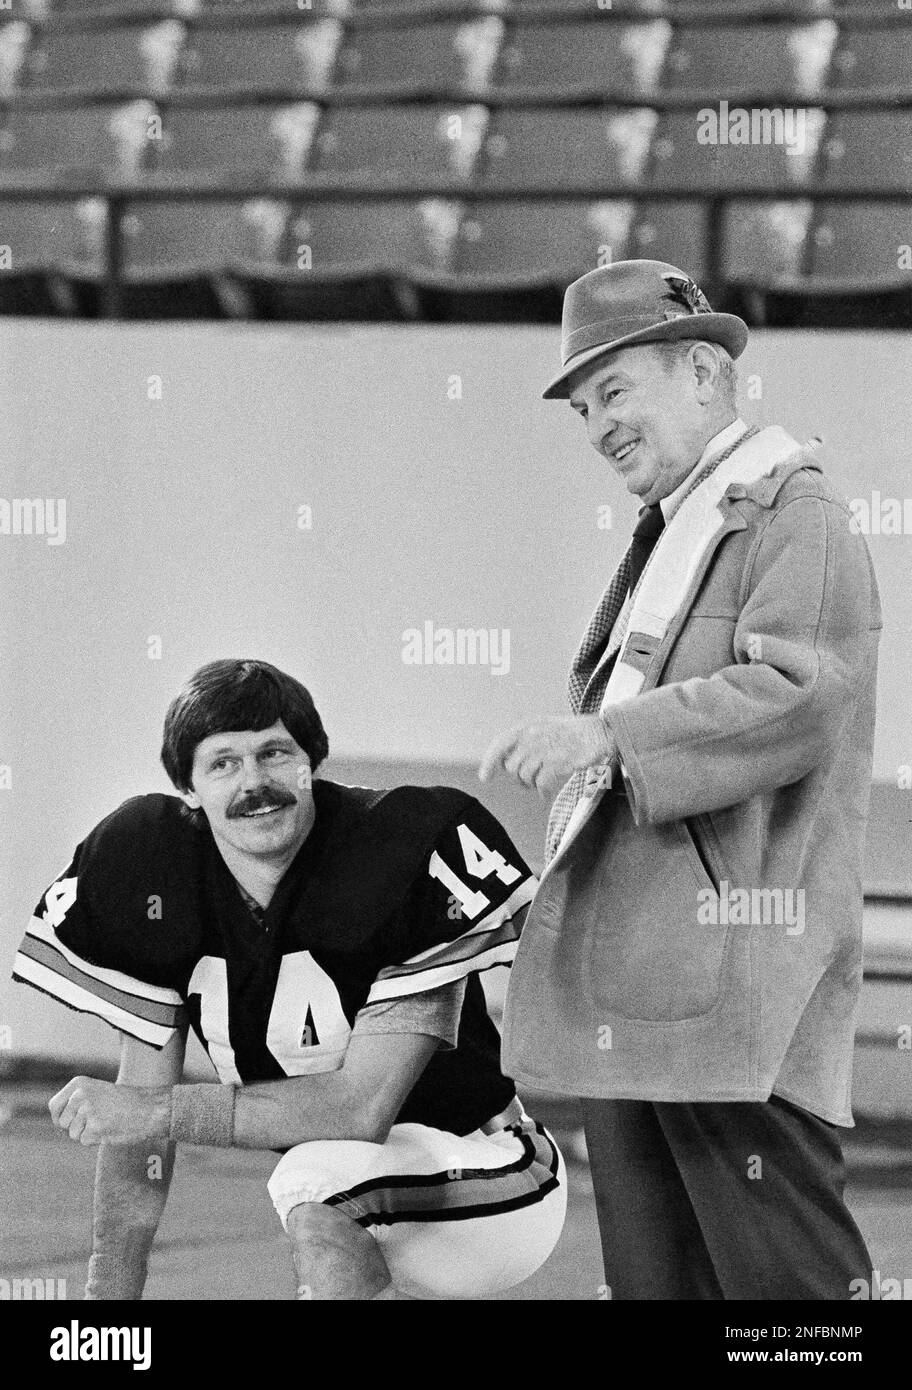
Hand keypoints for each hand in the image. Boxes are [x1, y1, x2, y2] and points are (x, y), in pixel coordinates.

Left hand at [49, 1076, 170, 1146]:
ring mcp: (87, 1111)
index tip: (69, 1122)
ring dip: (87, 1134)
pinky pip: (85, 1141)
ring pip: (73, 1134)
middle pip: (61, 1123)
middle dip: (74, 1128)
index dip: (59, 1118)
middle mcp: (80, 1095)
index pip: (53, 1106)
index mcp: (79, 1083)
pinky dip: (96, 1140)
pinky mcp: (95, 1128)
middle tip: (94, 1121)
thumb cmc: (124, 1102)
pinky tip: (111, 1129)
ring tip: (106, 1122)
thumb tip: (57, 1121)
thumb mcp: (96, 1092)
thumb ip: (75, 1102)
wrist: (150, 1108)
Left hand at [478, 715, 615, 795]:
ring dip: (531, 784)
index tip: (484, 778)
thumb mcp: (545, 727)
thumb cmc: (573, 732)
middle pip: (512, 766)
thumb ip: (525, 741)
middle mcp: (533, 736)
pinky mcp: (558, 762)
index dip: (489, 762)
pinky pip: (541, 784)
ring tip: (540, 783)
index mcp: (528, 725)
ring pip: (525, 776)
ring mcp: (545, 749)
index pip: (500, 744)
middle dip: (518, 776)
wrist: (601, 732)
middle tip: (530, 780)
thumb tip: (508, 763)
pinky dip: (542, 791)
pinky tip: (546, 793)